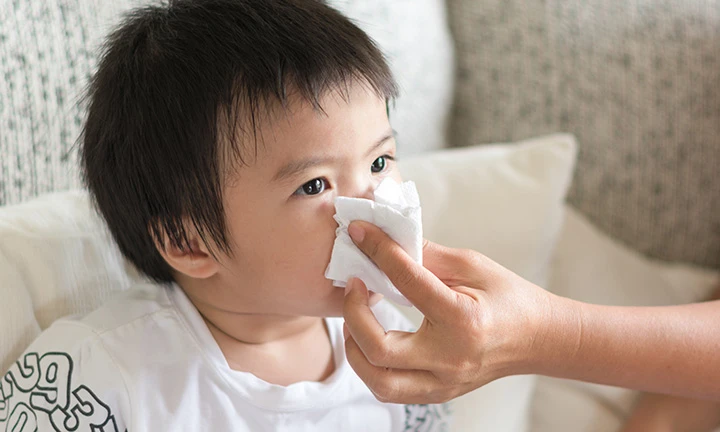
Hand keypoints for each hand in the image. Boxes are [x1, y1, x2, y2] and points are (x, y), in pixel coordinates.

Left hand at [342, 220, 553, 403]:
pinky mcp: (438, 393)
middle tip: (352, 286)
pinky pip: (390, 389)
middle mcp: (450, 358)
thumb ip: (426, 254)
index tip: (361, 233)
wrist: (539, 338)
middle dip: (353, 314)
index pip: (407, 282)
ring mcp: (444, 382)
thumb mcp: (472, 265)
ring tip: (356, 318)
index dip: (378, 252)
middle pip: (379, 350)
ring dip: (355, 348)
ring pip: (378, 382)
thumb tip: (385, 240)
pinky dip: (370, 365)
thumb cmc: (509, 299)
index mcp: (463, 320)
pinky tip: (370, 339)